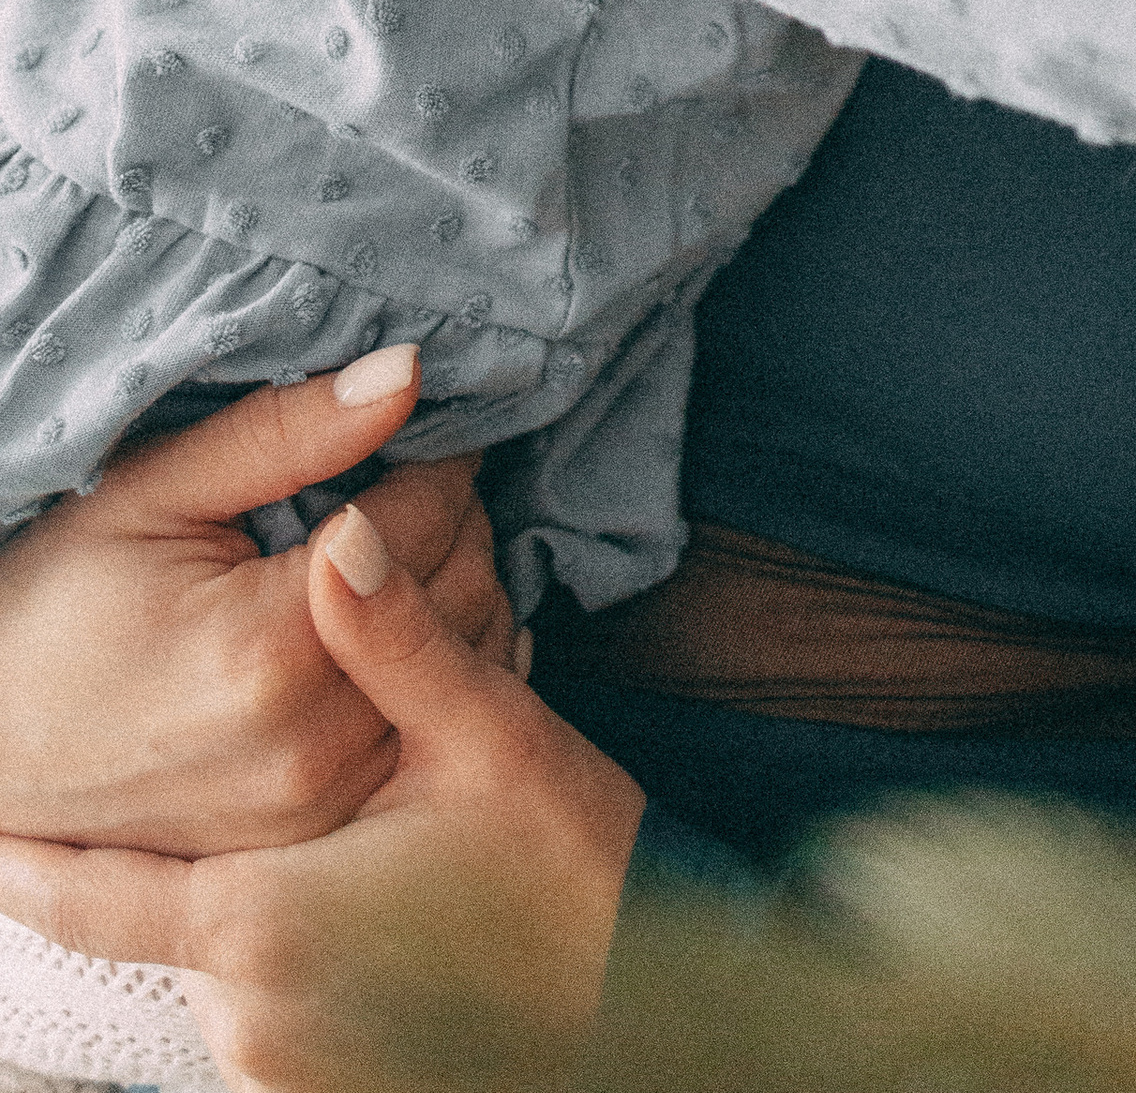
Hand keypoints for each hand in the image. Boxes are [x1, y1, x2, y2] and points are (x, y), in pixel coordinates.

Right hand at [0, 349, 516, 852]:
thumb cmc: (48, 605)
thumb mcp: (151, 493)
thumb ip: (289, 432)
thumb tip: (411, 371)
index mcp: (272, 649)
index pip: (432, 519)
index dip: (435, 458)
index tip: (415, 435)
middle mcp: (310, 745)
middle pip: (464, 594)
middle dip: (454, 523)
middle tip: (404, 486)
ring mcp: (316, 809)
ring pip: (463, 668)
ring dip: (451, 595)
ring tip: (395, 552)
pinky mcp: (314, 842)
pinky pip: (426, 737)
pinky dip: (430, 675)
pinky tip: (390, 632)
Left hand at [0, 505, 640, 1092]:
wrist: (640, 1001)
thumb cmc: (569, 870)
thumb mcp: (490, 736)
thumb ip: (396, 639)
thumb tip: (342, 530)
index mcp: (260, 924)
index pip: (91, 893)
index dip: (22, 858)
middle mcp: (246, 1012)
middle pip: (163, 915)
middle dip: (166, 847)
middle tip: (184, 782)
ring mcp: (279, 1062)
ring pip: (215, 957)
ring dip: (232, 896)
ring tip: (287, 833)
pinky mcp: (318, 1084)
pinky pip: (259, 1002)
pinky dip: (273, 947)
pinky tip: (340, 901)